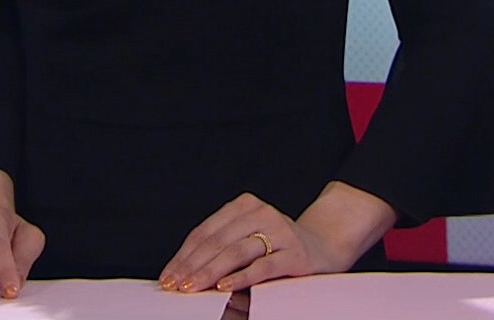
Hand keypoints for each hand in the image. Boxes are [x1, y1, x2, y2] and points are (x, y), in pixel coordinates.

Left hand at [158, 193, 354, 294]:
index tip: (168, 276)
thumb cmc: (278, 247)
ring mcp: (280, 232)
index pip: (205, 231)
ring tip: (193, 287)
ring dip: (210, 272)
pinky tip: (223, 286)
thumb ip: (221, 249)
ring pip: (236, 252)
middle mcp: (261, 213)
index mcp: (244, 206)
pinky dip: (241, 277)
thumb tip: (185, 273)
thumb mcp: (248, 240)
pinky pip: (263, 267)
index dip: (184, 255)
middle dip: (192, 266)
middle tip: (176, 286)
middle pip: (217, 241)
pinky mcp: (294, 254)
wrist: (325, 247)